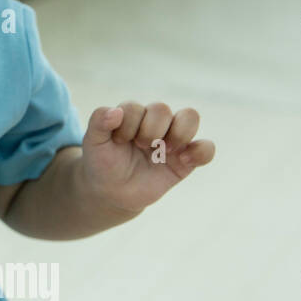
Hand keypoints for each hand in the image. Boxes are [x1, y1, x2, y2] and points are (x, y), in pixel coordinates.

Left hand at [79, 102, 214, 213]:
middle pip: (162, 109)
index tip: (118, 141)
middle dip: (148, 130)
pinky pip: (206, 148)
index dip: (127, 125)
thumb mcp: (93, 143)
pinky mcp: (186, 160)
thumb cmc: (103, 162)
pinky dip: (201, 151)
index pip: (136, 108)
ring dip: (177, 133)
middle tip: (140, 146)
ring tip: (165, 151)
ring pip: (190, 116)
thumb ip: (98, 122)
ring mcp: (172, 140)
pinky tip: (183, 161)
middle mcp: (155, 123)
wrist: (112, 192)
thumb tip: (115, 112)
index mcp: (133, 115)